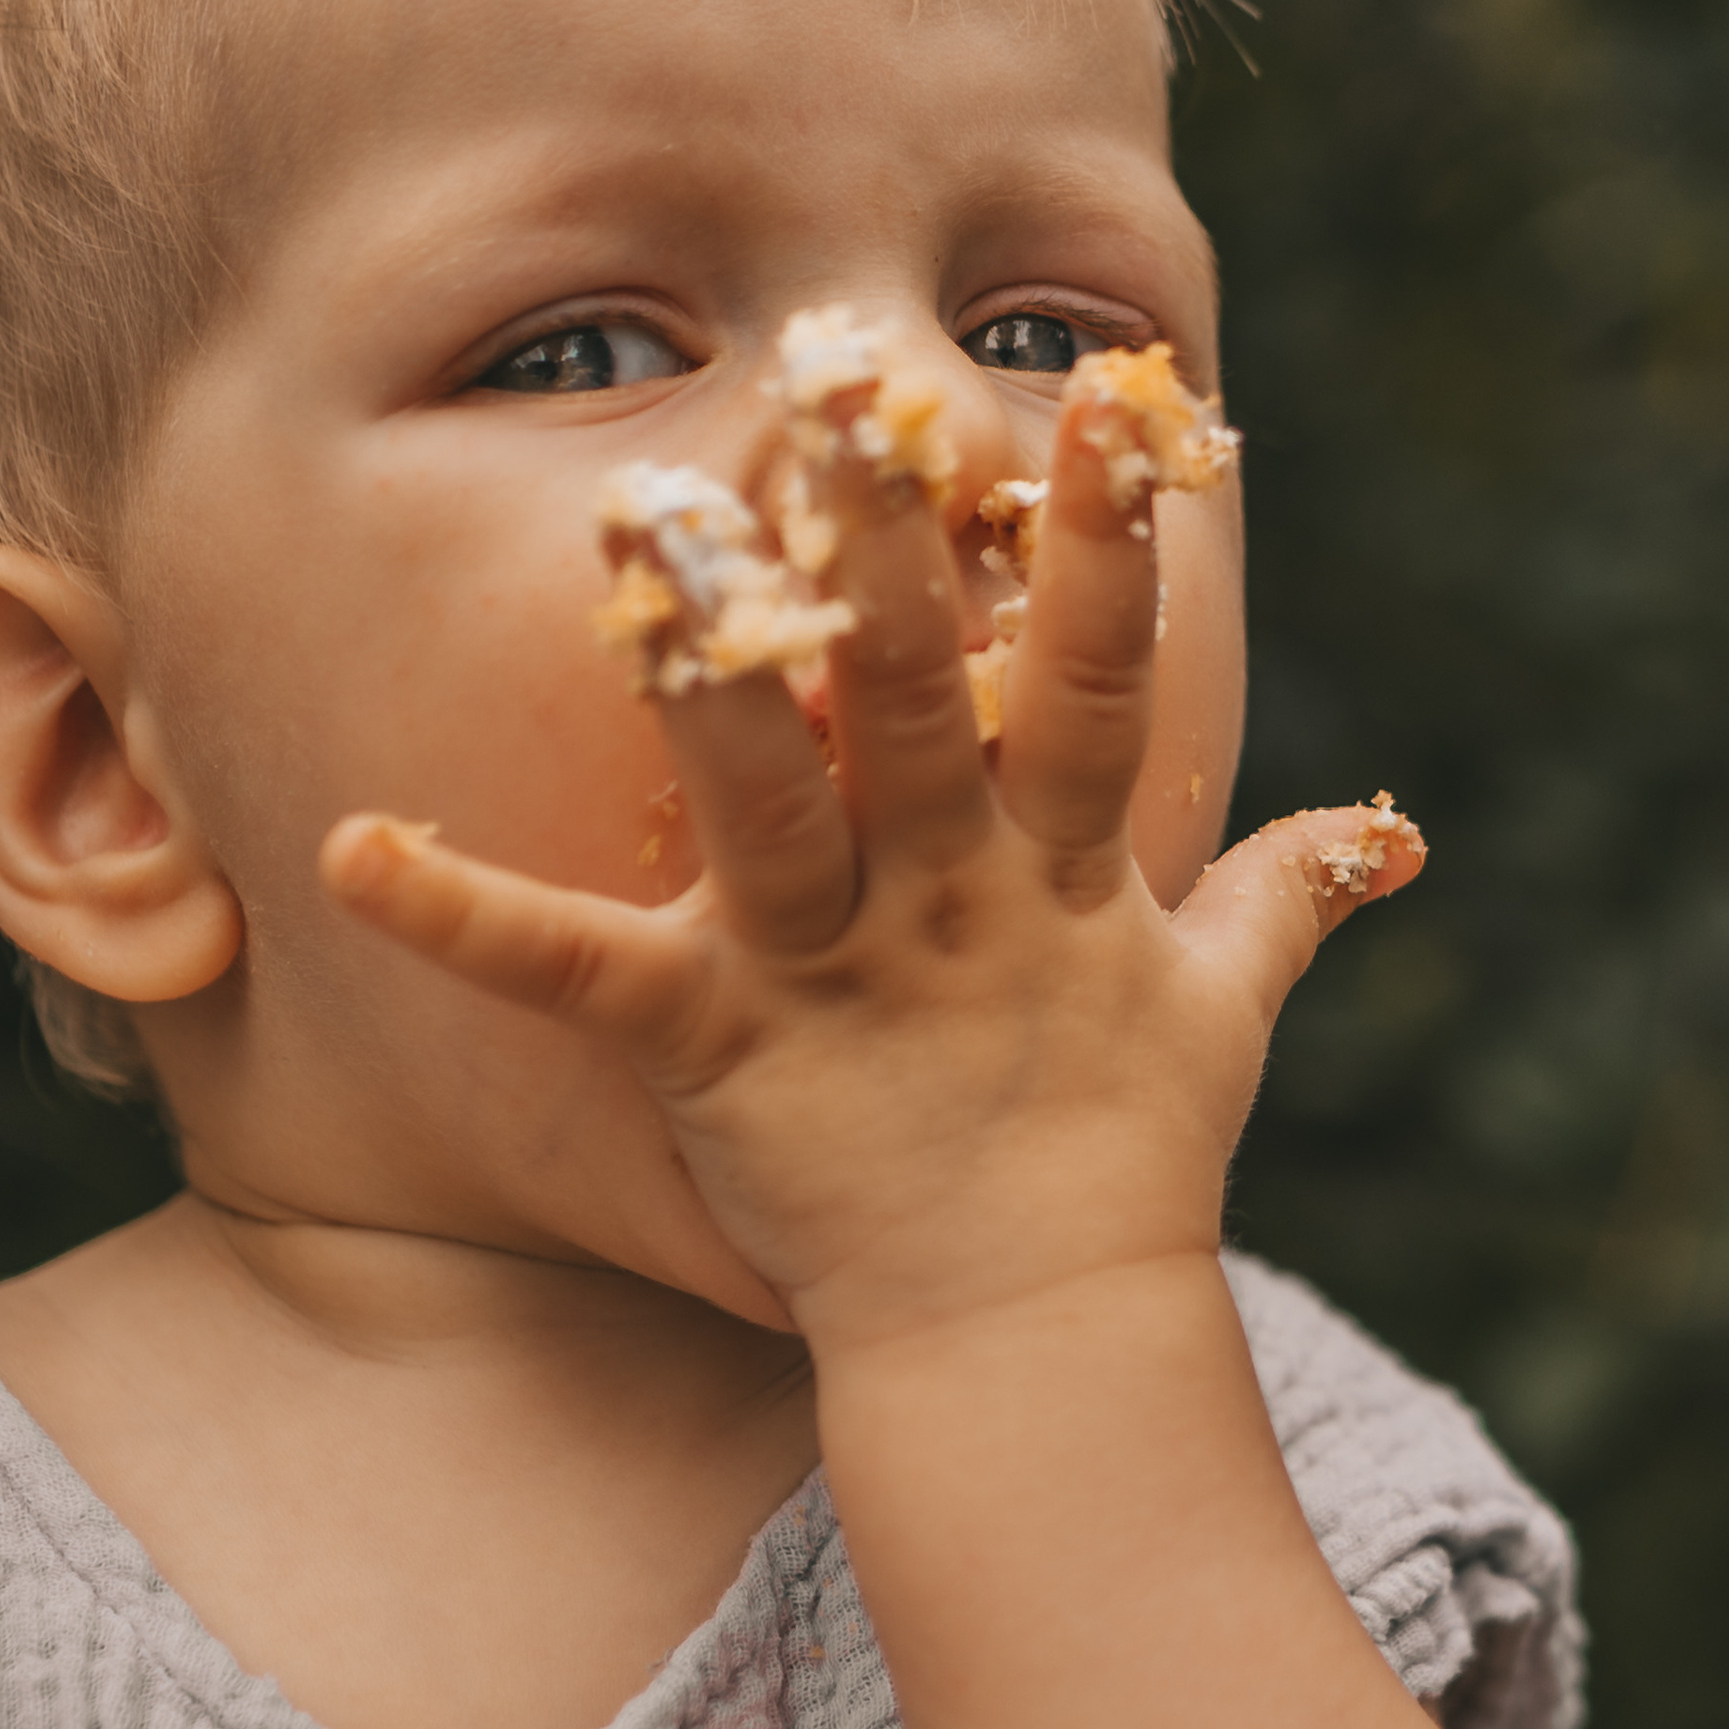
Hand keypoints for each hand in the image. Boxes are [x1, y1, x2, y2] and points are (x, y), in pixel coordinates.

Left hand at [322, 367, 1418, 1356]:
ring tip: (642, 521)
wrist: (1037, 1350)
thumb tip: (1383, 826)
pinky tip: (345, 851)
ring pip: (768, 794)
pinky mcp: (717, 1054)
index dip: (1111, 545)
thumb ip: (1284, 896)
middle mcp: (952, 900)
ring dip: (709, 668)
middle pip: (918, 700)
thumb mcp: (1219, 1016)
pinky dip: (461, 917)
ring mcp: (832, 974)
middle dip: (887, 544)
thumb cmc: (1119, 1169)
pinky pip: (573, 976)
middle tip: (839, 378)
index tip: (1108, 394)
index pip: (1100, 684)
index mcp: (1065, 876)